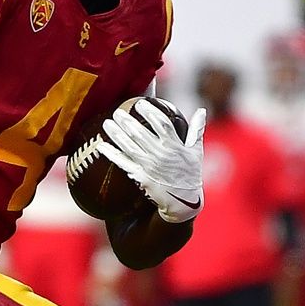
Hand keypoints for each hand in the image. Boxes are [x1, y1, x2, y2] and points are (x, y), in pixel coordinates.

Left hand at [95, 101, 206, 223]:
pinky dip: (112, 154)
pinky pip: (123, 163)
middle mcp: (160, 154)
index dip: (149, 111)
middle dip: (127, 121)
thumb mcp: (197, 152)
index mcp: (175, 145)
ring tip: (106, 123)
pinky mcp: (140, 177)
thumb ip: (197, 130)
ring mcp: (149, 166)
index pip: (161, 123)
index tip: (139, 103)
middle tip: (117, 111)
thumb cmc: (191, 175)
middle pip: (140, 133)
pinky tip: (102, 146)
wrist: (183, 201)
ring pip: (129, 146)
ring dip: (116, 134)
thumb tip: (202, 111)